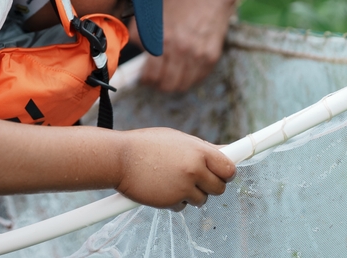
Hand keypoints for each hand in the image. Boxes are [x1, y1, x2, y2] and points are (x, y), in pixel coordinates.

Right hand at [115, 128, 235, 209]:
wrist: (118, 158)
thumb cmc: (145, 145)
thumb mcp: (176, 140)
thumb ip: (200, 149)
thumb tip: (225, 151)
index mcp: (198, 150)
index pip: (228, 167)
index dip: (226, 172)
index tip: (223, 174)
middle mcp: (194, 168)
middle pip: (220, 187)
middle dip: (209, 186)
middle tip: (194, 179)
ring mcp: (184, 186)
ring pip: (202, 199)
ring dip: (190, 194)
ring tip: (171, 180)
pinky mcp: (172, 201)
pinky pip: (183, 206)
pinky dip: (174, 201)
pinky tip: (160, 188)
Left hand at [135, 0, 234, 92]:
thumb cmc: (180, 1)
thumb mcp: (152, 13)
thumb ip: (139, 34)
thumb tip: (136, 53)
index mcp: (163, 40)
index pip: (151, 75)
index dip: (145, 79)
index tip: (144, 77)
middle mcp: (181, 50)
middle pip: (167, 85)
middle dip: (158, 84)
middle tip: (156, 78)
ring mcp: (198, 55)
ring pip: (182, 85)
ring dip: (174, 83)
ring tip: (170, 75)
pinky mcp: (211, 56)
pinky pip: (198, 78)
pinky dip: (189, 78)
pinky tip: (184, 69)